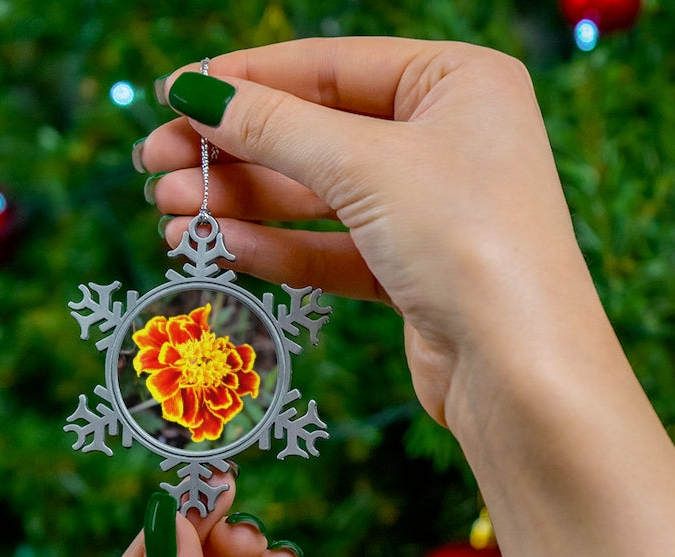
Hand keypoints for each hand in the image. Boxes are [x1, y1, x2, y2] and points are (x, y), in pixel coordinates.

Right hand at [139, 37, 594, 427]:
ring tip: (170, 215)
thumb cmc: (466, 241)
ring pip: (319, 198)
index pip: (330, 66)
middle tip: (154, 167)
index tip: (171, 95)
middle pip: (317, 134)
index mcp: (457, 82)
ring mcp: (431, 210)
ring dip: (244, 205)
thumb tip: (196, 93)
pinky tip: (222, 249)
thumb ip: (275, 127)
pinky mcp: (414, 274)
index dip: (245, 80)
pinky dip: (279, 249)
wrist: (520, 372)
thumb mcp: (365, 165)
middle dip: (234, 153)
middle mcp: (448, 140)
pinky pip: (334, 250)